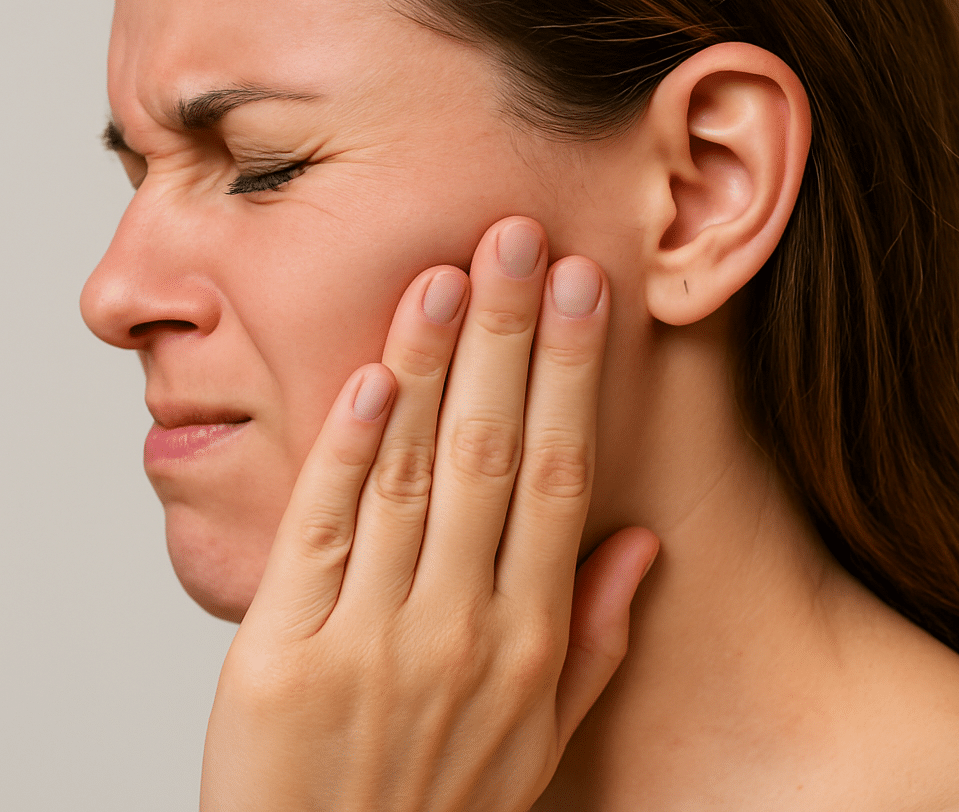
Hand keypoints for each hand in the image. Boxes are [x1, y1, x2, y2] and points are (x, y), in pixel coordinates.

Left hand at [199, 217, 659, 811]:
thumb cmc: (437, 808)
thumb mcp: (540, 743)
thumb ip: (595, 640)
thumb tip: (641, 546)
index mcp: (528, 642)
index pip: (561, 476)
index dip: (573, 375)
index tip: (584, 290)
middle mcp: (459, 628)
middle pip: (493, 453)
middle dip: (509, 335)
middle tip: (520, 239)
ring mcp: (370, 638)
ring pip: (410, 473)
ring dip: (433, 365)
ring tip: (451, 275)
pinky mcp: (282, 652)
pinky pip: (320, 531)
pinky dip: (349, 448)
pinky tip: (375, 374)